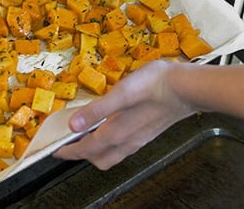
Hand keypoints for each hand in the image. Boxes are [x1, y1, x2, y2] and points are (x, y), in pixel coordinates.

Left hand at [53, 60, 195, 169]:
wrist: (187, 88)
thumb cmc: (157, 85)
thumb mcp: (123, 93)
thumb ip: (97, 110)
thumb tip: (73, 125)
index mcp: (117, 132)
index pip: (86, 149)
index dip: (68, 151)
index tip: (55, 151)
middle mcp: (127, 140)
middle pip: (99, 158)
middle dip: (81, 155)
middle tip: (67, 145)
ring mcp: (139, 139)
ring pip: (112, 155)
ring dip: (95, 151)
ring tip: (85, 138)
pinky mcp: (147, 133)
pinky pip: (123, 148)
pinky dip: (110, 145)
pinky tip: (110, 130)